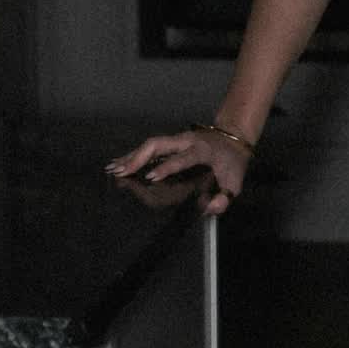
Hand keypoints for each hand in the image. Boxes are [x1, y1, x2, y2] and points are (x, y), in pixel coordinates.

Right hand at [105, 126, 248, 217]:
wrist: (234, 138)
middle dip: (139, 157)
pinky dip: (134, 154)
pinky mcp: (171, 141)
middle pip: (158, 143)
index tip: (151, 177)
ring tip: (113, 169)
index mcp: (202, 150)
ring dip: (131, 156)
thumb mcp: (235, 182)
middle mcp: (186, 141)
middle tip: (122, 172)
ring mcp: (177, 138)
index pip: (182, 158)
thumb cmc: (233, 163)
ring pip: (150, 143)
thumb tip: (208, 209)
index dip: (167, 167)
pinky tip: (119, 163)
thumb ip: (224, 198)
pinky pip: (150, 146)